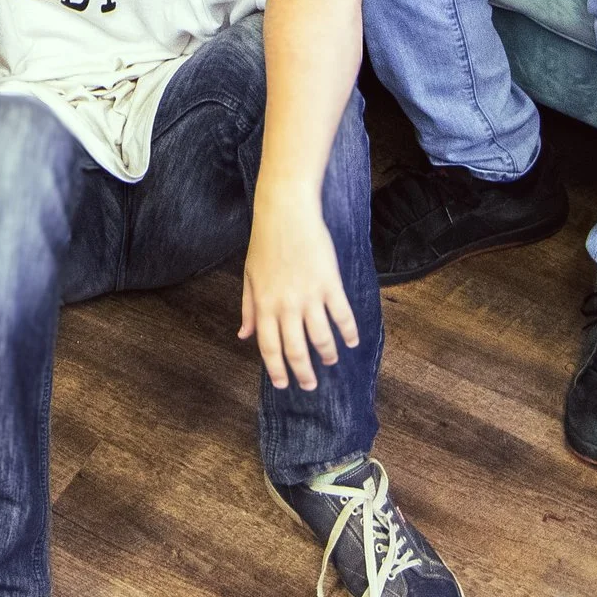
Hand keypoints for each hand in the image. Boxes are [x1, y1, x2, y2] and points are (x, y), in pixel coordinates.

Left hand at [238, 189, 358, 390]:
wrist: (285, 212)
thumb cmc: (265, 242)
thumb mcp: (250, 275)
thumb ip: (248, 307)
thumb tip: (244, 335)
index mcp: (264, 304)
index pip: (269, 348)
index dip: (277, 370)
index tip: (283, 384)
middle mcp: (286, 305)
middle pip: (296, 350)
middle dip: (303, 373)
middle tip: (310, 385)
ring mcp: (309, 296)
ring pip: (321, 338)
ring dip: (326, 354)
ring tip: (330, 361)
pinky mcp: (330, 284)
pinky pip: (342, 315)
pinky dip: (349, 332)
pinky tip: (352, 341)